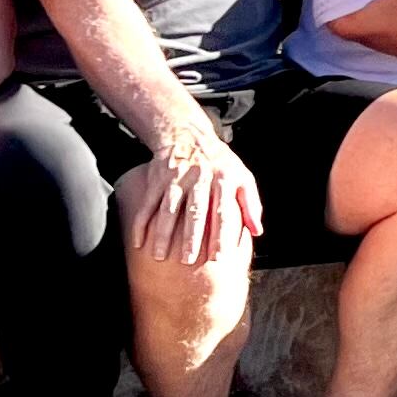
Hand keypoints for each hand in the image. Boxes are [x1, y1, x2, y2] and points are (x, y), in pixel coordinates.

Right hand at [130, 131, 265, 266]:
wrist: (188, 135)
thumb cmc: (220, 164)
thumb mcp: (243, 176)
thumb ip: (251, 204)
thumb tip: (257, 232)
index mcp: (223, 179)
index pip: (223, 211)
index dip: (221, 234)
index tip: (218, 257)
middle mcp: (200, 179)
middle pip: (194, 211)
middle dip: (191, 236)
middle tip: (188, 261)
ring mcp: (176, 179)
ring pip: (168, 209)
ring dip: (163, 233)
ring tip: (160, 256)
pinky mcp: (157, 179)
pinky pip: (148, 203)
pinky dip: (141, 223)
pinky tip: (138, 242)